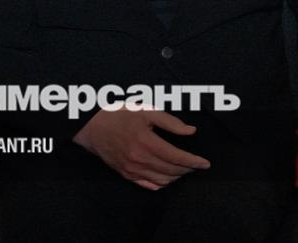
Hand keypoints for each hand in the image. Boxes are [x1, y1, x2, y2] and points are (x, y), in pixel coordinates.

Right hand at [73, 108, 209, 189]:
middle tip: (197, 164)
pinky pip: (149, 185)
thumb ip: (170, 122)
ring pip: (162, 180)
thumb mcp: (146, 111)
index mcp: (146, 142)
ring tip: (185, 169)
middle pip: (171, 170)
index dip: (194, 162)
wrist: (92, 127)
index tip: (205, 163)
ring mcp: (132, 170)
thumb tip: (190, 131)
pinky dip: (162, 183)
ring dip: (177, 176)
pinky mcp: (126, 175)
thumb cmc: (120, 115)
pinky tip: (168, 177)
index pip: (176, 157)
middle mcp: (139, 159)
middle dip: (188, 169)